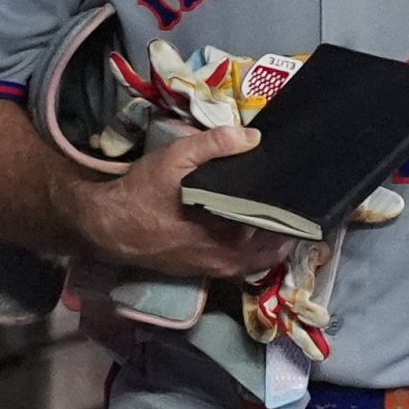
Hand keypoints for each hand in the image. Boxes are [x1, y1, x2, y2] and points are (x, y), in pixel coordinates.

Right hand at [66, 125, 282, 281]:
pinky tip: (254, 224)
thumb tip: (254, 137)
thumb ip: (214, 145)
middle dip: (288, 228)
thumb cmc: (140, 194)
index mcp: (228, 241)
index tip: (305, 197)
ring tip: (282, 210)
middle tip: (299, 202)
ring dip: (271, 238)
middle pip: (274, 249)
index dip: (294, 215)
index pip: (278, 233)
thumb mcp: (174, 161)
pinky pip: (240, 261)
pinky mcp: (203, 271)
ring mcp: (216, 270)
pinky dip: (252, 246)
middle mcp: (227, 262)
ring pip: (258, 258)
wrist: (102, 226)